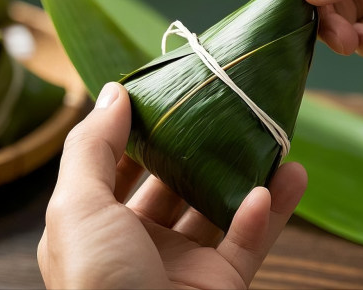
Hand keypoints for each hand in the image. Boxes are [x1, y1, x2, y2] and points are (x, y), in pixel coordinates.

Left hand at [38, 82, 306, 288]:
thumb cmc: (99, 284)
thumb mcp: (77, 207)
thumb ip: (92, 147)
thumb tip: (113, 93)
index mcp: (93, 227)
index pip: (116, 167)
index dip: (138, 130)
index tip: (168, 92)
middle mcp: (136, 244)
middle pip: (172, 183)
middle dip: (197, 148)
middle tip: (226, 107)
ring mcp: (181, 266)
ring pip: (217, 209)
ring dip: (245, 173)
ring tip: (271, 135)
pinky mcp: (221, 286)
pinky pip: (249, 241)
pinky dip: (269, 211)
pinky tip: (285, 179)